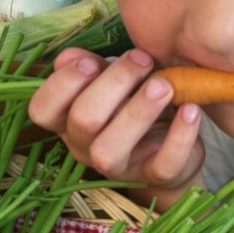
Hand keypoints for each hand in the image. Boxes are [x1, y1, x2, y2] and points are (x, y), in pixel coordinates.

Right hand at [29, 48, 205, 208]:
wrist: (173, 148)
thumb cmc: (133, 106)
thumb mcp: (112, 83)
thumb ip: (92, 68)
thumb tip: (69, 56)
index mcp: (68, 121)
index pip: (42, 110)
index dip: (61, 84)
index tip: (91, 61)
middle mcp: (85, 148)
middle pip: (82, 120)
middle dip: (113, 83)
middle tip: (142, 59)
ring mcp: (120, 167)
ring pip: (110, 150)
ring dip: (138, 112)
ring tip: (164, 85)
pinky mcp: (155, 176)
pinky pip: (163, 163)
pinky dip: (180, 135)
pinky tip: (191, 110)